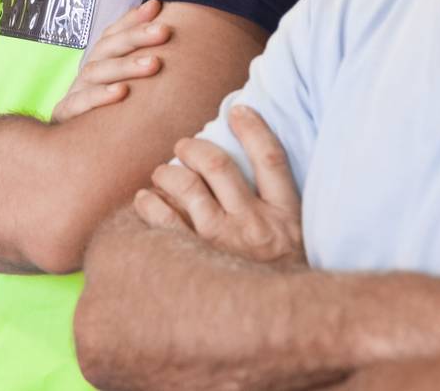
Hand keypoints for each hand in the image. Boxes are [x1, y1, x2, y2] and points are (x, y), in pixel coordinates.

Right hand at [51, 0, 170, 122]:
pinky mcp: (65, 114)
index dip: (134, 19)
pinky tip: (122, 92)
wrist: (65, 145)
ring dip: (125, 66)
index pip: (114, 33)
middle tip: (164, 32)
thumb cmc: (105, 109)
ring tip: (153, 63)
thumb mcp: (122, 80)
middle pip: (108, 48)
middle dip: (136, 37)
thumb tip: (157, 9)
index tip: (158, 7)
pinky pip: (79, 103)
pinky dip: (99, 96)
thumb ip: (138, 50)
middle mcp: (87, 72)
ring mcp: (75, 91)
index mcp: (100, 61)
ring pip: (96, 72)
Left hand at [136, 105, 305, 266]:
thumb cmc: (278, 283)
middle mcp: (255, 226)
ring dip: (168, 172)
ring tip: (162, 174)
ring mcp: (223, 243)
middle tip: (183, 146)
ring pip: (186, 186)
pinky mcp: (193, 260)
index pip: (271, 159)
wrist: (278, 330)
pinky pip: (161, 220)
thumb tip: (248, 168)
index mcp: (286, 217)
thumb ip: (278, 211)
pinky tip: (145, 200)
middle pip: (219, 165)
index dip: (254, 128)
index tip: (239, 108)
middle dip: (195, 148)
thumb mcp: (295, 245)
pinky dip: (148, 202)